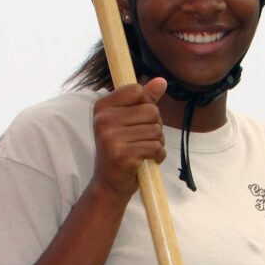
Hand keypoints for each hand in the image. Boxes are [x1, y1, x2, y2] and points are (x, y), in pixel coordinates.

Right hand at [92, 78, 167, 194]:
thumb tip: (161, 81)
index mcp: (102, 107)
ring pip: (156, 129)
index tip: (138, 120)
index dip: (146, 105)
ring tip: (144, 151)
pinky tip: (147, 160)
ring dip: (157, 142)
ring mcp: (111, 138)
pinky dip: (158, 155)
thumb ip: (144, 100)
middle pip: (151, 110)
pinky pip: (155, 147)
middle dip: (155, 126)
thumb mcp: (128, 121)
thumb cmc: (122, 149)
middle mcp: (103, 120)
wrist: (110, 183)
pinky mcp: (123, 155)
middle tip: (142, 139)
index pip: (137, 90)